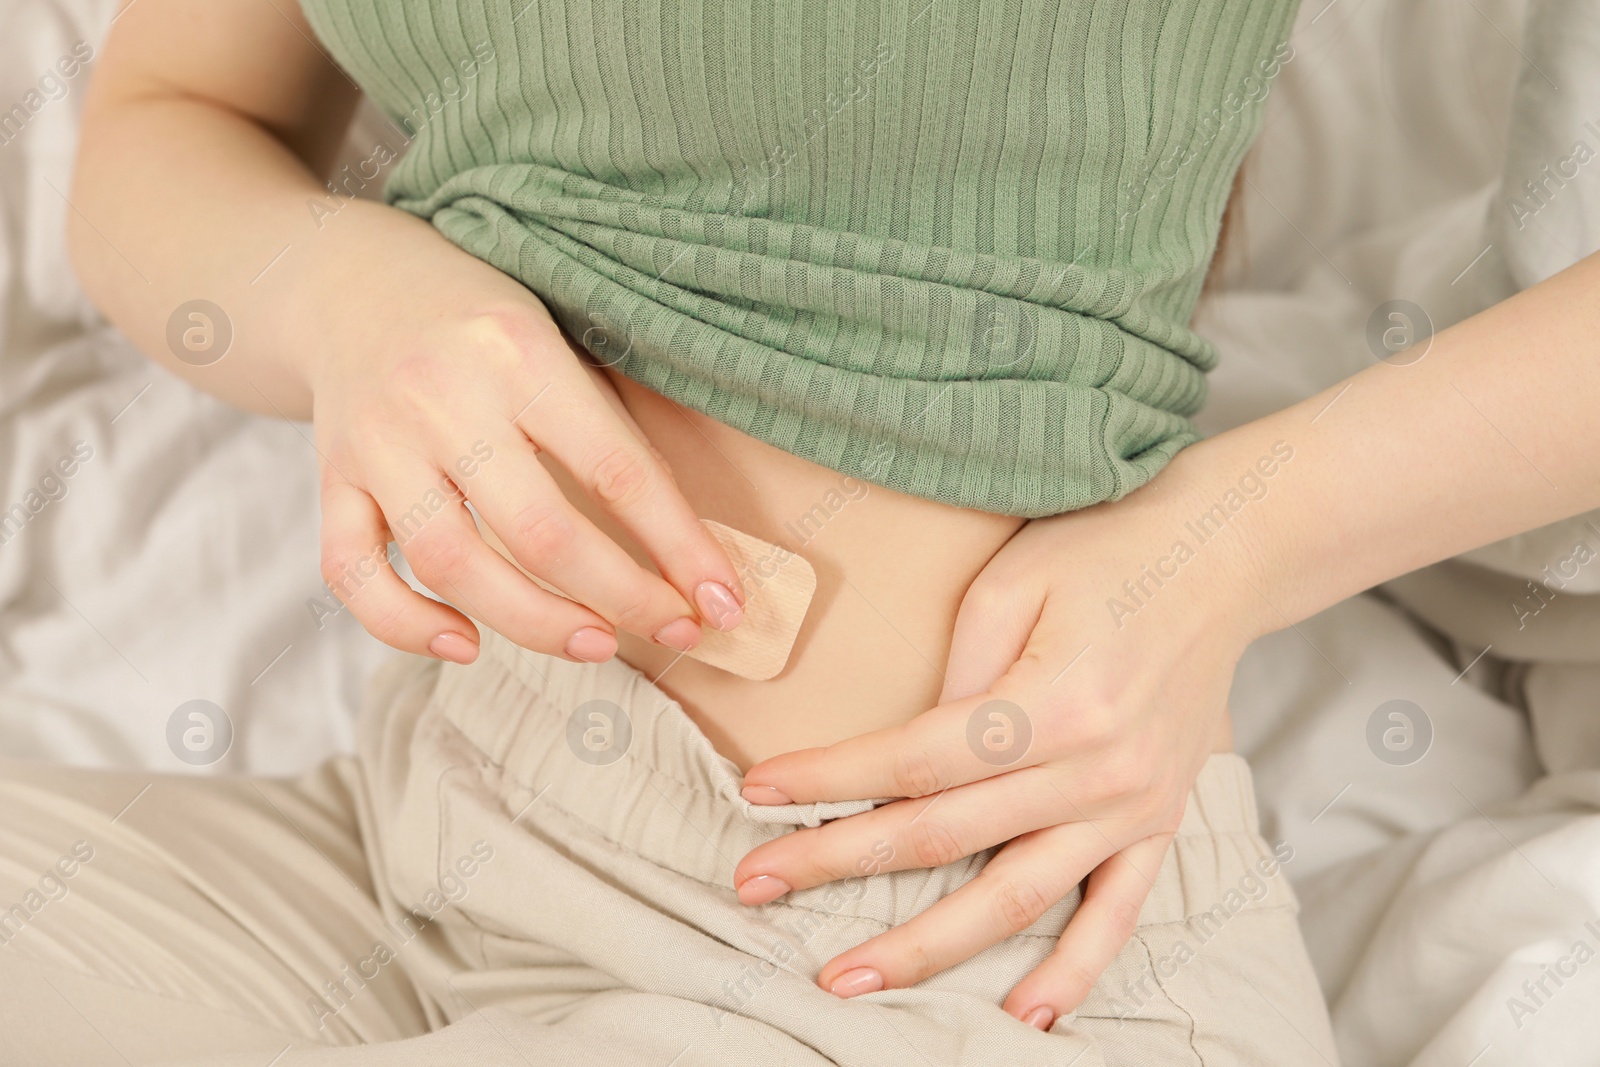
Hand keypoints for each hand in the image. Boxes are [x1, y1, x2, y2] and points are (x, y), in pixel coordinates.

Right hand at [291, 206, 745, 663]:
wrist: (352, 281)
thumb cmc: (484, 327)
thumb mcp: (559, 345)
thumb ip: (610, 434)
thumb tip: (686, 554)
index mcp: (518, 351)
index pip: (618, 471)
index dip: (679, 548)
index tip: (722, 601)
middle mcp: (441, 396)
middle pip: (539, 531)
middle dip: (621, 597)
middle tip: (674, 631)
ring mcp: (376, 442)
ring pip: (450, 563)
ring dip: (533, 624)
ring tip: (597, 645)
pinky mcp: (329, 478)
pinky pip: (351, 572)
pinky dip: (404, 625)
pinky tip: (466, 644)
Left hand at [732, 450, 1271, 1028]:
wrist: (1219, 559)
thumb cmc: (1103, 553)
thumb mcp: (1011, 581)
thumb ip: (955, 671)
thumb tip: (898, 759)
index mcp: (1058, 700)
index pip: (916, 759)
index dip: (829, 779)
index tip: (757, 792)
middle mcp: (1100, 769)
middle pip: (945, 835)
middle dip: (839, 863)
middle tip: (754, 885)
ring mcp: (1134, 808)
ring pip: (1015, 898)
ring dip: (927, 946)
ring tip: (847, 979)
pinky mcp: (1159, 825)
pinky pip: (1115, 917)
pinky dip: (1071, 972)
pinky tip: (1021, 1016)